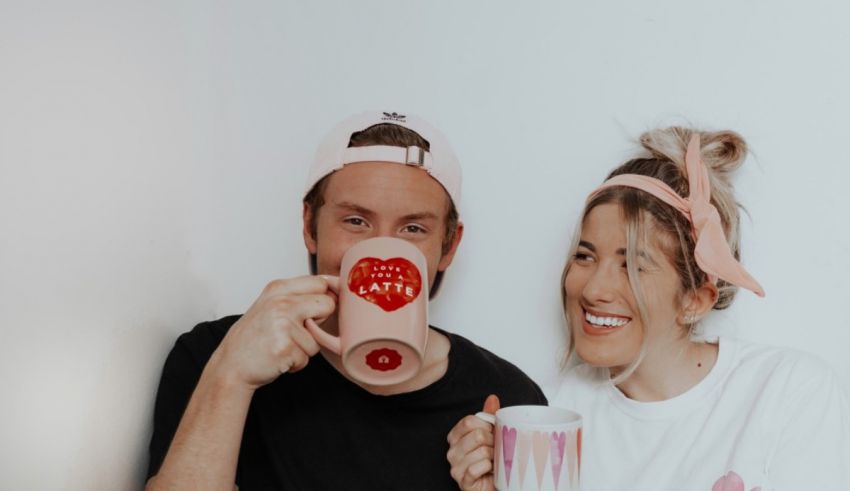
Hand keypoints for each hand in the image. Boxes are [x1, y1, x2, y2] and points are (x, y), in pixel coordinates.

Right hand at [209, 275, 336, 388]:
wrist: (231, 365)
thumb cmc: (254, 338)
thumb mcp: (271, 305)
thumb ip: (298, 296)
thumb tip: (334, 292)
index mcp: (278, 288)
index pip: (320, 283)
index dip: (323, 299)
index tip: (316, 310)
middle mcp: (281, 302)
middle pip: (327, 304)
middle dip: (319, 322)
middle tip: (296, 331)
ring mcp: (283, 324)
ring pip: (318, 338)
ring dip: (303, 349)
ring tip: (282, 346)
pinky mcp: (286, 347)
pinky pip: (307, 357)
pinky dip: (296, 362)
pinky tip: (279, 357)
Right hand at [447, 395, 500, 490]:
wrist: (493, 485)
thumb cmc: (490, 460)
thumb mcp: (490, 435)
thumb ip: (489, 417)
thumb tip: (492, 398)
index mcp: (455, 437)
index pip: (468, 421)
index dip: (486, 425)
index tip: (493, 432)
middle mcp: (452, 451)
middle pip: (477, 435)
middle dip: (493, 441)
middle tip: (497, 449)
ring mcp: (456, 467)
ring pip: (481, 452)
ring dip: (494, 456)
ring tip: (496, 460)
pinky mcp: (463, 481)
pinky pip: (476, 469)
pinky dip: (488, 468)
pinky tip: (491, 470)